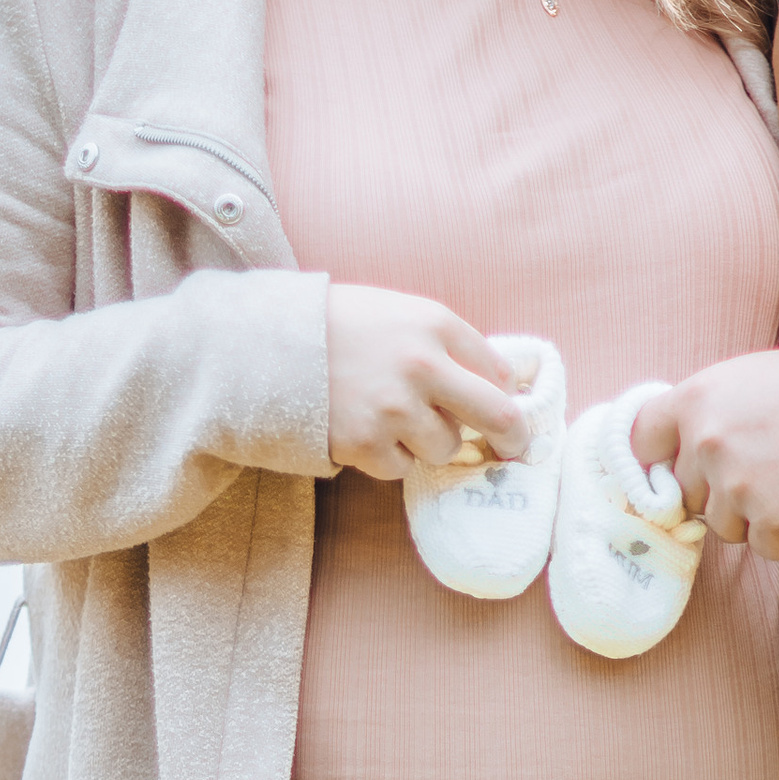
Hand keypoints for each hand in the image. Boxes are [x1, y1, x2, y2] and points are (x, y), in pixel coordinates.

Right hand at [325, 286, 525, 479]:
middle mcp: (422, 366)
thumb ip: (448, 342)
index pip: (499, 371)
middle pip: (496, 416)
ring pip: (445, 448)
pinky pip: (402, 468)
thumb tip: (500, 383)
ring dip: (428, 441)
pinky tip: (366, 431)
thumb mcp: (400, 311)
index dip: (509, 395)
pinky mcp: (365, 444)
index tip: (511, 411)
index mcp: (435, 325)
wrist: (266, 345)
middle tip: (513, 448)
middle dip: (511, 436)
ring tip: (394, 419)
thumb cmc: (339, 325)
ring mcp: (394, 409)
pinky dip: (390, 457)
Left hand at [632, 347, 778, 558]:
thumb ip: (709, 410)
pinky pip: (760, 545)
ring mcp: (737, 490)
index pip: (642, 441)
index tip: (672, 467)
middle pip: (685, 492)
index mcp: (698, 400)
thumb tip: (680, 444)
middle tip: (766, 467)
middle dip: (716, 488)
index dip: (658, 459)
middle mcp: (707, 445)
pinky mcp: (771, 529)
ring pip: (721, 525)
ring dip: (751, 514)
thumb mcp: (754, 376)